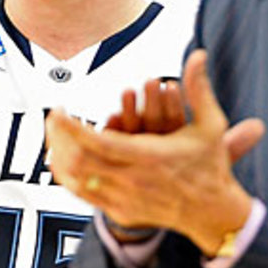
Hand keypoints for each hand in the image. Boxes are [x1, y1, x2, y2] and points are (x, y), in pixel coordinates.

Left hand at [46, 49, 263, 254]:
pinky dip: (68, 178)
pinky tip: (63, 161)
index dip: (70, 126)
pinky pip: (83, 196)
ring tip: (54, 136)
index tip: (58, 109)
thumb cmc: (211, 165)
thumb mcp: (210, 125)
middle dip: (59, 137)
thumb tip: (199, 54)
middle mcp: (132, 180)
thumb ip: (199, 88)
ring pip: (76, 179)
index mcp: (148, 156)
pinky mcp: (121, 213)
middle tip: (52, 117)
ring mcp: (124, 200)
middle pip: (79, 160)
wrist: (214, 213)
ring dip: (60, 156)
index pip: (95, 141)